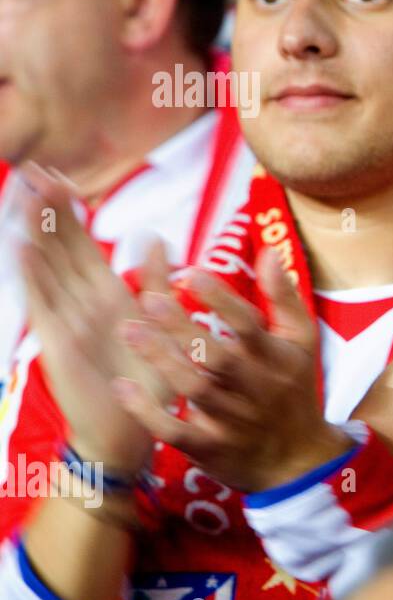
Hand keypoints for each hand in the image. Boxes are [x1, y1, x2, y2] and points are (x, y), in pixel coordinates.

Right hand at [16, 163, 165, 474]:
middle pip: (60, 247)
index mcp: (109, 295)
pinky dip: (34, 276)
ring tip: (25, 194)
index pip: (84, 245)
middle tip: (33, 168)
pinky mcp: (59, 343)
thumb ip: (158, 282)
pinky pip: (44, 304)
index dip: (70, 212)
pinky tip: (24, 247)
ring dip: (36, 231)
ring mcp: (67, 320)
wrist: (131, 431)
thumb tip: (156, 238)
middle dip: (47, 209)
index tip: (60, 175)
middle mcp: (83, 303)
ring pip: (47, 267)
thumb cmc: (148, 379)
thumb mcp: (160, 323)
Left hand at [114, 246, 350, 491]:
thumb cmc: (293, 390)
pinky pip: (175, 430)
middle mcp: (253, 389)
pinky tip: (123, 387)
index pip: (248, 326)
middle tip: (149, 299)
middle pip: (217, 357)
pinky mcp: (208, 447)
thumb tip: (266, 252)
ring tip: (130, 331)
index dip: (221, 300)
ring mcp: (230, 420)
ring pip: (194, 390)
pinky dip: (148, 411)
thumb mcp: (302, 342)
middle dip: (184, 329)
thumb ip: (284, 297)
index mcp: (275, 359)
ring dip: (162, 361)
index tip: (191, 273)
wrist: (297, 460)